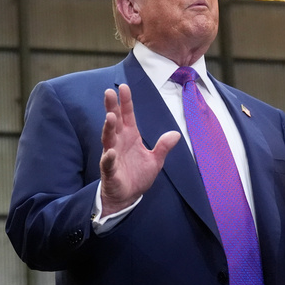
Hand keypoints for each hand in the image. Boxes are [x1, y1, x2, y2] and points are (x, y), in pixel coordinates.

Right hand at [99, 84, 180, 214]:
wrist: (128, 197)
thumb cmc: (138, 176)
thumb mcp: (156, 160)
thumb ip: (163, 147)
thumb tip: (176, 134)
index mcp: (130, 136)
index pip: (127, 115)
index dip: (125, 102)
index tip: (123, 87)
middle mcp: (119, 142)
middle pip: (114, 121)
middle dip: (111, 107)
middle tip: (108, 92)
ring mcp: (112, 155)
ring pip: (108, 138)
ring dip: (108, 128)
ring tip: (110, 117)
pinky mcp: (109, 171)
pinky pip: (108, 163)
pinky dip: (109, 158)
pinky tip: (111, 153)